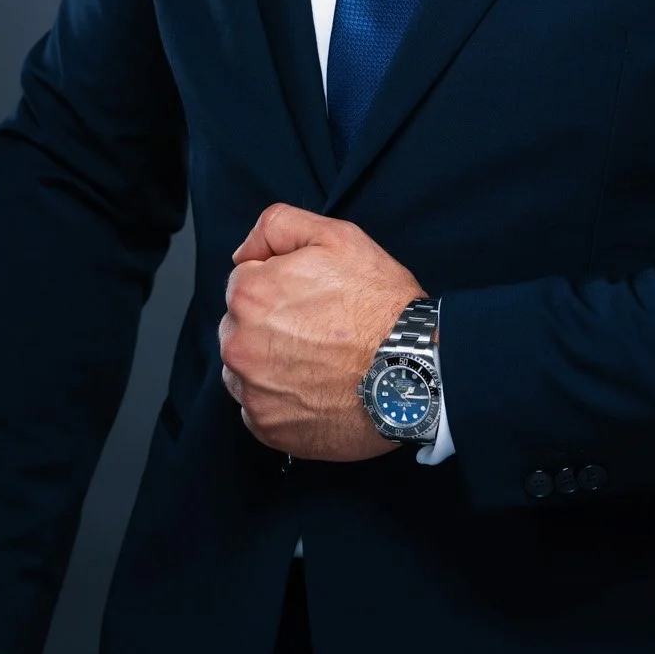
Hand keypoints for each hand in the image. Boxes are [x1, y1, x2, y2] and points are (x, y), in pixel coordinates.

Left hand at [222, 204, 427, 460]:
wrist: (414, 370)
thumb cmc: (381, 306)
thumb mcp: (338, 237)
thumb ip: (278, 226)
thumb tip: (244, 252)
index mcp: (251, 294)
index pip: (245, 284)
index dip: (280, 286)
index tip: (311, 299)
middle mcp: (240, 345)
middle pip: (241, 328)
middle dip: (270, 326)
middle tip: (318, 330)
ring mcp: (253, 390)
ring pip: (246, 369)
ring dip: (271, 364)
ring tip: (319, 361)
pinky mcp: (268, 427)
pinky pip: (259, 408)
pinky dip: (280, 401)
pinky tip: (315, 388)